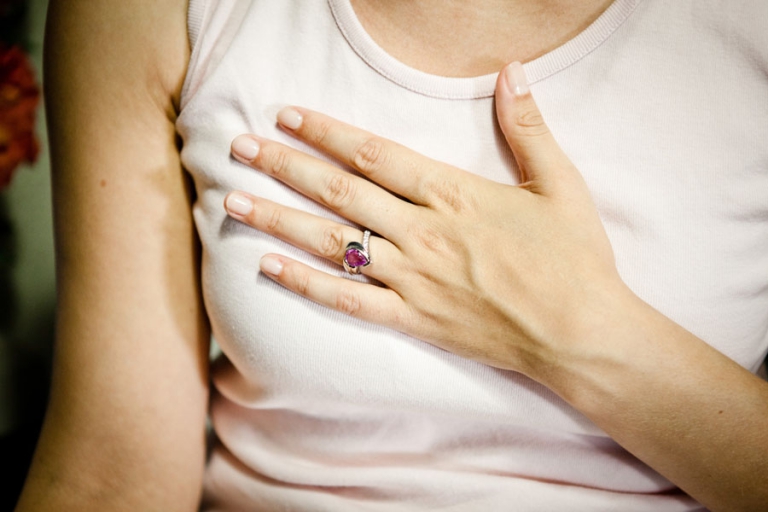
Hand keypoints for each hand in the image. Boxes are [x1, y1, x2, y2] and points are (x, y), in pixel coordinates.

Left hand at [224, 62, 626, 382]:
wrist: (580, 334)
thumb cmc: (574, 258)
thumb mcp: (560, 183)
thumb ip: (528, 127)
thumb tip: (513, 70)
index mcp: (455, 194)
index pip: (374, 155)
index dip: (325, 133)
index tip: (286, 115)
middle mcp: (423, 234)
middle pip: (339, 193)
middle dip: (285, 167)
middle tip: (239, 148)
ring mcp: (413, 280)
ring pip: (332, 243)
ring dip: (279, 220)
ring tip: (232, 202)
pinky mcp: (413, 320)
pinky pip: (348, 302)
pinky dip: (305, 285)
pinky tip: (269, 268)